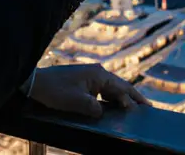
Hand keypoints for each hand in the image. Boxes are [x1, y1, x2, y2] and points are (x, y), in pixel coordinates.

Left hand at [28, 65, 148, 117]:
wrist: (36, 83)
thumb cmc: (55, 91)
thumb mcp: (75, 102)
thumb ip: (93, 108)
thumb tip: (103, 112)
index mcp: (98, 75)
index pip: (122, 88)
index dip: (133, 99)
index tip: (144, 109)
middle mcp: (97, 73)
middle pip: (120, 86)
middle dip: (133, 97)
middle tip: (148, 108)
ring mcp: (91, 76)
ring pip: (112, 89)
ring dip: (121, 98)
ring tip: (134, 109)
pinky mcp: (84, 82)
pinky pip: (102, 91)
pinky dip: (110, 99)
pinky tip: (114, 107)